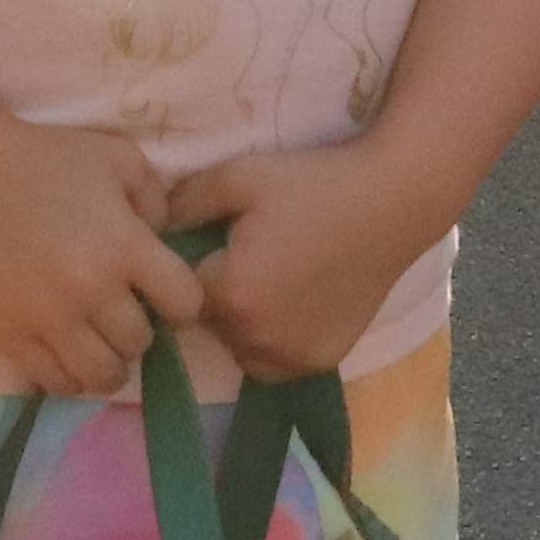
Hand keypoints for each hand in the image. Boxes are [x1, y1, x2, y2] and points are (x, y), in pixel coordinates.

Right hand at [0, 106, 202, 398]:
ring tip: (96, 340)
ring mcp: (48, 320)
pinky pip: (55, 383)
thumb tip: (162, 239)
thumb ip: (155, 198)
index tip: (163, 290)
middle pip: (142, 343)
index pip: (185, 304)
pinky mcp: (9, 337)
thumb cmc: (42, 159)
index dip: (181, 299)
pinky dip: (68, 374)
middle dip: (139, 328)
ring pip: (103, 376)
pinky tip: (64, 350)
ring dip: (108, 361)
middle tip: (121, 310)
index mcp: (124, 246)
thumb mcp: (116, 157)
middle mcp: (92, 291)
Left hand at [166, 136, 438, 384]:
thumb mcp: (237, 177)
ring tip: (266, 277)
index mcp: (231, 293)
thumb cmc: (312, 183)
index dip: (184, 268)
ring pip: (236, 347)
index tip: (205, 244)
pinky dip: (270, 340)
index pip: (178, 294)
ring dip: (238, 322)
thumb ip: (182, 203)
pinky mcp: (319, 362)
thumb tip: (148, 227)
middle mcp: (256, 337)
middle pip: (207, 323)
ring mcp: (291, 357)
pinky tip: (289, 300)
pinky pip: (272, 361)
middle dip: (212, 294)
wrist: (392, 203)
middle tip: (241, 254)